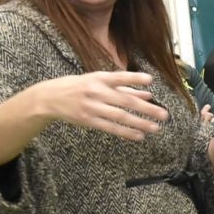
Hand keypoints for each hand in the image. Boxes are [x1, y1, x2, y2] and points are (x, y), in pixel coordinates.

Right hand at [41, 71, 166, 139]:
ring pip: (119, 116)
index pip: (119, 77)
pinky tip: (139, 135)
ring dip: (139, 123)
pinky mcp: (87, 120)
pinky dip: (125, 132)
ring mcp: (91, 107)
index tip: (151, 80)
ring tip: (155, 128)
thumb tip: (148, 93)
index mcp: (99, 78)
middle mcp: (96, 91)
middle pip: (124, 100)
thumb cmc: (79, 87)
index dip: (135, 78)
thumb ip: (124, 87)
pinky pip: (110, 127)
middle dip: (146, 108)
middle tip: (164, 115)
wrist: (50, 98)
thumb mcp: (98, 81)